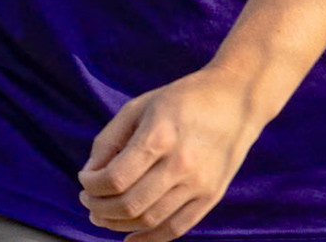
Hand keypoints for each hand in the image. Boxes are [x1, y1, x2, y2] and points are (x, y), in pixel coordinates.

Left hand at [78, 68, 265, 239]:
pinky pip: (177, 228)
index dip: (90, 185)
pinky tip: (130, 236)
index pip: (113, 179)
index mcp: (161, 137)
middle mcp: (182, 163)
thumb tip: (90, 175)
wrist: (239, 97)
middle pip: (127, 205)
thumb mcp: (140, 106)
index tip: (86, 178)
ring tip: (104, 214)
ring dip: (117, 224)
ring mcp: (200, 182)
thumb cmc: (185, 99)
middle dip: (97, 207)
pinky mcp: (213, 194)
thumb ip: (108, 140)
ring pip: (148, 220)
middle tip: (89, 199)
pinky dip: (149, 239)